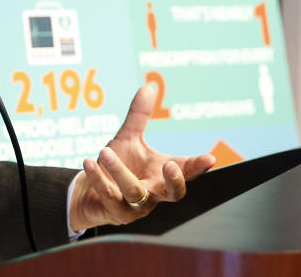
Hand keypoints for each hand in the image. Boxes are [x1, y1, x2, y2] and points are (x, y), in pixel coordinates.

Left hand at [69, 85, 215, 229]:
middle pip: (174, 194)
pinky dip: (99, 179)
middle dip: (175, 181)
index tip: (210, 159)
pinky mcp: (116, 213)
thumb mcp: (129, 139)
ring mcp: (136, 207)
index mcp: (162, 174)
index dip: (198, 166)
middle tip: (171, 165)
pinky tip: (89, 162)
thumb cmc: (118, 165)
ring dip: (119, 170)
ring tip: (105, 151)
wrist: (90, 193)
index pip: (186, 170)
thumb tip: (148, 86)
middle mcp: (154, 193)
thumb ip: (139, 116)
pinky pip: (109, 196)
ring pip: (134, 191)